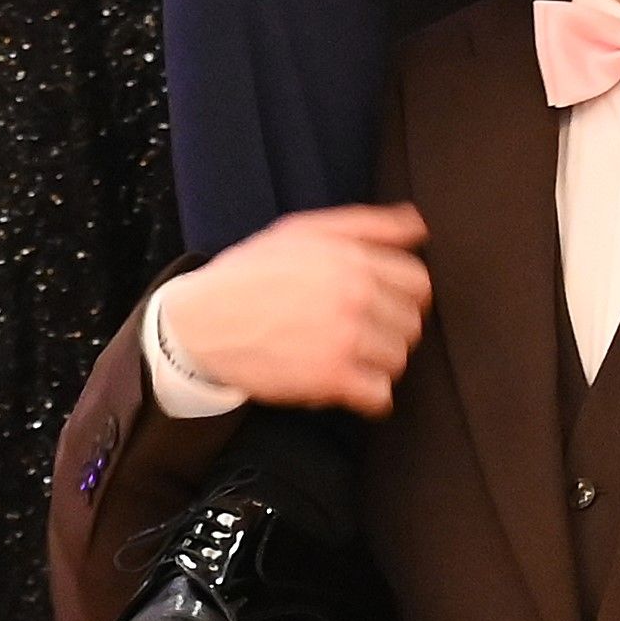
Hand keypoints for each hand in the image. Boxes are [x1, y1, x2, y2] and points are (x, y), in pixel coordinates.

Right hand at [153, 205, 430, 413]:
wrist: (201, 320)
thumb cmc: (253, 273)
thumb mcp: (305, 231)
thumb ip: (367, 225)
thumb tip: (419, 227)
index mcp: (352, 259)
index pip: (418, 283)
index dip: (403, 295)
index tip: (382, 304)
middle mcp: (354, 297)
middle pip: (411, 323)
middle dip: (390, 329)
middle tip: (359, 331)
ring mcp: (344, 339)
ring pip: (398, 359)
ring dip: (378, 362)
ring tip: (348, 355)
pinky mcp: (328, 378)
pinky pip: (379, 395)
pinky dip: (367, 394)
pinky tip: (345, 381)